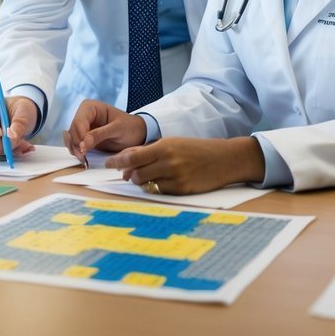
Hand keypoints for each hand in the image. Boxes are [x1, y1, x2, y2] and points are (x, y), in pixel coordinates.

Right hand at [0, 88, 36, 158]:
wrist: (14, 115)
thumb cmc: (16, 108)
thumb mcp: (23, 110)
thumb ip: (20, 122)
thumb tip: (12, 135)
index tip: (3, 134)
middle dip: (0, 143)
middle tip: (17, 142)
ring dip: (3, 150)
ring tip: (18, 143)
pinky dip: (0, 154)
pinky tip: (10, 148)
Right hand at [63, 100, 146, 162]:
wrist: (136, 134)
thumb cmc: (129, 127)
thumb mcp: (117, 129)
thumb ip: (100, 134)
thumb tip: (83, 143)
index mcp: (90, 107)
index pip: (79, 121)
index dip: (79, 135)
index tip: (84, 148)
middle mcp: (84, 115)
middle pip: (72, 130)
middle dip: (76, 144)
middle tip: (83, 157)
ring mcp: (83, 127)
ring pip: (70, 138)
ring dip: (74, 149)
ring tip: (83, 158)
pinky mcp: (84, 138)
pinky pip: (74, 144)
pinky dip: (76, 151)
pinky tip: (83, 157)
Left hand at [105, 136, 265, 194]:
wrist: (225, 159)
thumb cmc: (197, 149)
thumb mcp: (173, 143)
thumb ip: (150, 150)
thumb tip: (127, 159)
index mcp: (164, 147)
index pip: (132, 157)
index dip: (117, 162)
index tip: (109, 164)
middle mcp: (168, 162)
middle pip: (135, 173)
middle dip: (128, 174)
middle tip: (126, 173)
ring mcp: (176, 178)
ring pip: (145, 184)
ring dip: (140, 181)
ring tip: (142, 177)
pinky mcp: (182, 190)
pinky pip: (158, 192)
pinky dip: (154, 188)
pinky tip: (157, 182)